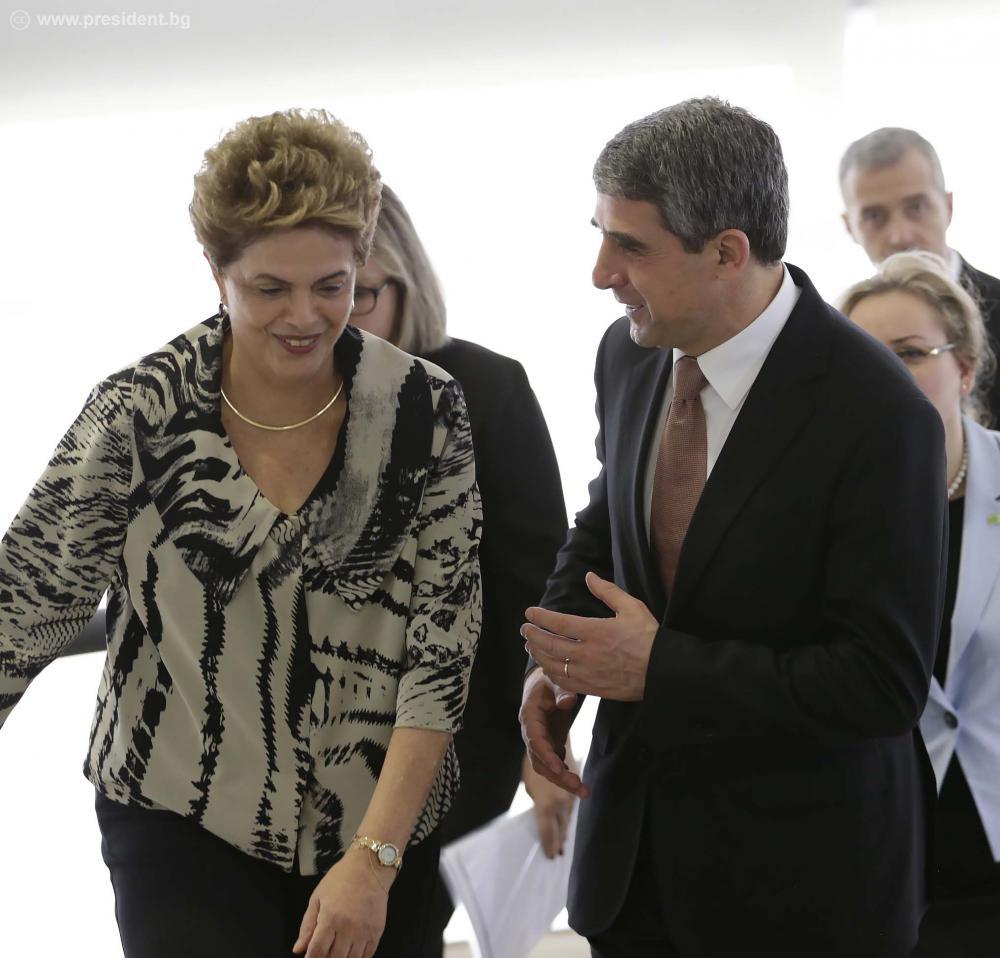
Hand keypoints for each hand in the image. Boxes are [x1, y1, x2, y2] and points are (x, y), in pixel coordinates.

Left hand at [292, 846, 392, 957]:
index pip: (317, 951)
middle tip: (323, 953)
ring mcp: (364, 932)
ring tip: (336, 952)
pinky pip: (367, 956)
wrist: (369, 866)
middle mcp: (348, 928)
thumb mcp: (318, 897)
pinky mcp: (377, 932)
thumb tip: (298, 949)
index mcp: (330, 918)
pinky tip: (351, 953)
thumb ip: (307, 925)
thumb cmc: (341, 879)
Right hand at [519, 666, 588, 798]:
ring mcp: (538, 741)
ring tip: (583, 791)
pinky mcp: (547, 745)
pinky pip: (552, 764)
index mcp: (529, 716)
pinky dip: (563, 775)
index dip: (546, 755)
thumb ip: (562, 690)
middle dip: (558, 776)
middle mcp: (530, 732)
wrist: (541, 684)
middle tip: (579, 787)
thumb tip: (568, 702)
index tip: (559, 769)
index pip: (535, 739)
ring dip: (562, 780)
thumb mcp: (555, 680)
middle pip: (540, 759)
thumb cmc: (548, 680)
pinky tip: (577, 784)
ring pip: (545, 766)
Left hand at [522, 572, 657, 701]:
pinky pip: (565, 683)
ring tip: (531, 646)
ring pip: (553, 665)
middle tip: (525, 629)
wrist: (664, 671)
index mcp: (596, 631)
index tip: (529, 612)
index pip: (558, 623)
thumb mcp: (632, 607)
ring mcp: (589, 673)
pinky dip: (552, 674)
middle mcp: (588, 653)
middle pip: (550, 645)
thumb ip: (608, 591)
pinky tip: (548, 667)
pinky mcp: (593, 688)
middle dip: (533, 636)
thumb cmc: (649, 637)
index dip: (540, 617)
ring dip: (538, 654)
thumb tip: (589, 577)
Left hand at [523, 753, 576, 857]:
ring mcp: (570, 800)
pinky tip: (566, 826)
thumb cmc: (535, 764)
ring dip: (564, 832)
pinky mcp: (575, 794)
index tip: (550, 856)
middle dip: (558, 842)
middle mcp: (560, 805)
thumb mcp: (530, 786)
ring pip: (567, 821)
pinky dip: (568, 820)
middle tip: (558, 855)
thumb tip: (543, 818)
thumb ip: (537, 804)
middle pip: (560, 829)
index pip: (547, 831)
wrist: (554, 744)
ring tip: (563, 845)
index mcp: (545, 806)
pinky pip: (571, 812)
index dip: (549, 844)